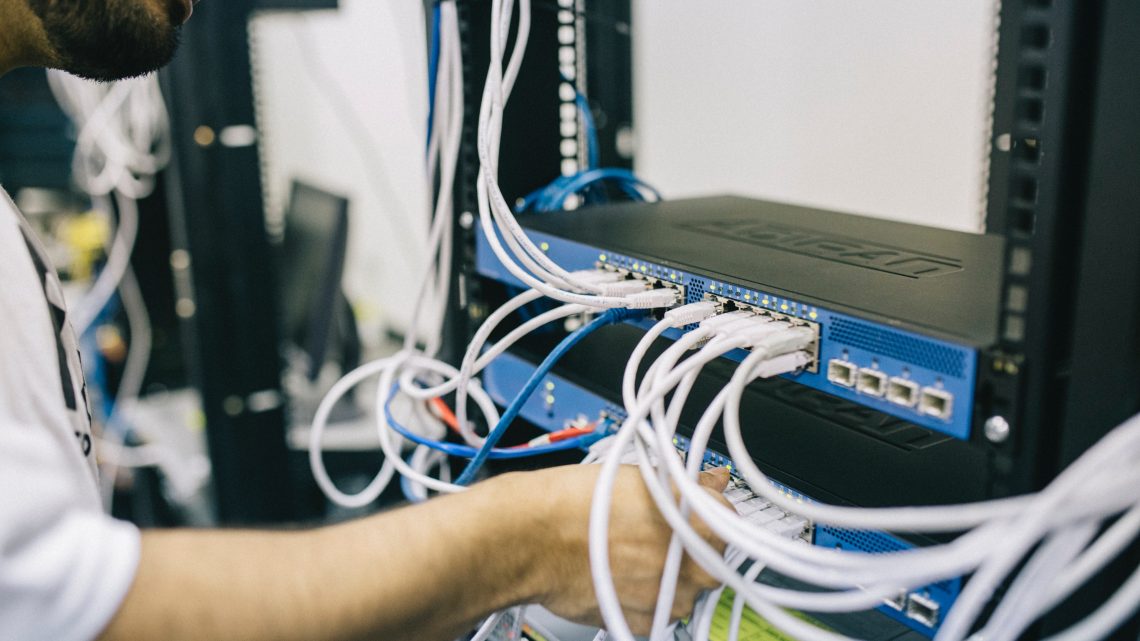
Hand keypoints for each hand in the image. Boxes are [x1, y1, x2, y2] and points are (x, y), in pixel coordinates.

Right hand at [507, 464, 730, 633]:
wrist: (534, 538)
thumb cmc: (578, 502)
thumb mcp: (643, 476)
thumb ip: (691, 484)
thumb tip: (714, 480)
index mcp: (699, 521)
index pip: (728, 520)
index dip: (705, 514)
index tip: (690, 514)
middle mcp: (692, 564)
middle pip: (712, 560)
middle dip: (691, 549)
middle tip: (657, 535)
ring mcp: (670, 598)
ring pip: (687, 590)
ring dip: (671, 577)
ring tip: (634, 556)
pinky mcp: (646, 622)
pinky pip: (660, 611)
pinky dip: (648, 598)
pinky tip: (623, 576)